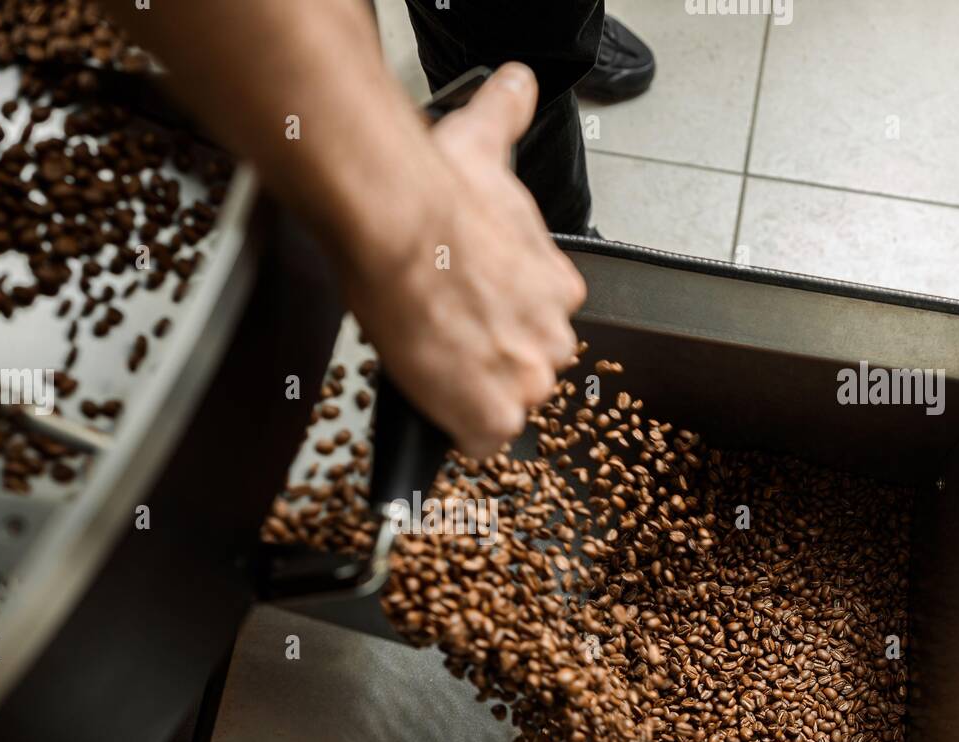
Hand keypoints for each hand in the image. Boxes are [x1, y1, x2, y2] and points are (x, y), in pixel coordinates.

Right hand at [340, 63, 587, 459]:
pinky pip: (482, 442)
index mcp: (558, 287)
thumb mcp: (487, 147)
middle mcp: (553, 336)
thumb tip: (518, 83)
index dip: (499, 324)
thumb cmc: (436, 194)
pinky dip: (455, 429)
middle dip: (488, 359)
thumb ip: (509, 117)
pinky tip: (434, 402)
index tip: (470, 312)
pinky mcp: (493, 415)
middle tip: (444, 334)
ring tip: (430, 358)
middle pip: (525, 369)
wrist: (399, 221)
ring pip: (504, 405)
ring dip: (470, 391)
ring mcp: (526, 380)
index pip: (538, 326)